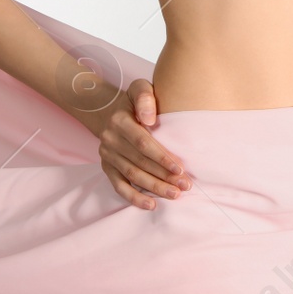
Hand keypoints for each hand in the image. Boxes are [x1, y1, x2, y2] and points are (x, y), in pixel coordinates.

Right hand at [91, 78, 190, 209]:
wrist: (108, 110)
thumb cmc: (134, 100)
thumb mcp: (139, 88)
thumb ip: (145, 97)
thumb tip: (150, 118)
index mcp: (120, 122)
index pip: (143, 143)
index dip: (161, 157)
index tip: (180, 168)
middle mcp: (110, 140)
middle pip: (140, 163)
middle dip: (164, 176)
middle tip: (186, 185)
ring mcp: (107, 156)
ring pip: (133, 176)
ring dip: (154, 188)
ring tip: (175, 195)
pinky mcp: (107, 167)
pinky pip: (119, 186)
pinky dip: (134, 197)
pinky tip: (152, 205)